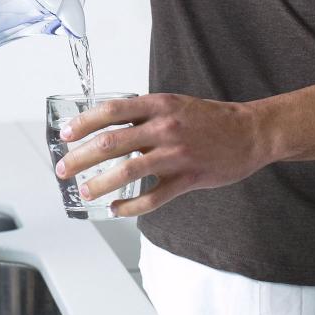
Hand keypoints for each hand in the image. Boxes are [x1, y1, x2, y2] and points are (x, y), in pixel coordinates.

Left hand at [54, 93, 268, 217]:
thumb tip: (109, 128)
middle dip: (81, 157)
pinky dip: (130, 206)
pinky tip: (116, 209)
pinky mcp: (188, 178)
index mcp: (159, 104)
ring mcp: (177, 154)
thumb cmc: (210, 119)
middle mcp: (165, 127)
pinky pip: (153, 197)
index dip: (84, 123)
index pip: (112, 111)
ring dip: (100, 183)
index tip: (66, 134)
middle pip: (111, 142)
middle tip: (63, 169)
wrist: (251, 132)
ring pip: (128, 171)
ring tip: (84, 191)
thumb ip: (145, 115)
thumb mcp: (175, 105)